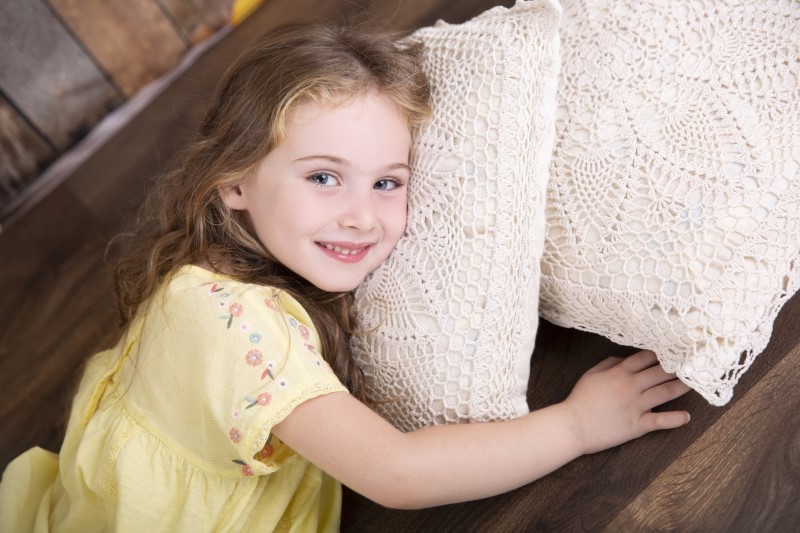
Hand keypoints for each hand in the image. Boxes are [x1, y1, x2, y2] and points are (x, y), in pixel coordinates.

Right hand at [563, 350, 690, 454]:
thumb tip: (625, 358)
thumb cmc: (580, 399)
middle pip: (660, 372)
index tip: (675, 349)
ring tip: (696, 383)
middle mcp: (631, 386)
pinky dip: (674, 419)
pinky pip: (660, 420)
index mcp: (620, 372)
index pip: (646, 357)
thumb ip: (609, 363)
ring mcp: (635, 405)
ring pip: (665, 392)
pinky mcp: (637, 425)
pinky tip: (686, 416)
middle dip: (678, 367)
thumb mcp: (591, 374)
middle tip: (694, 363)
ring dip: (682, 387)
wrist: (573, 425)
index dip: (662, 352)